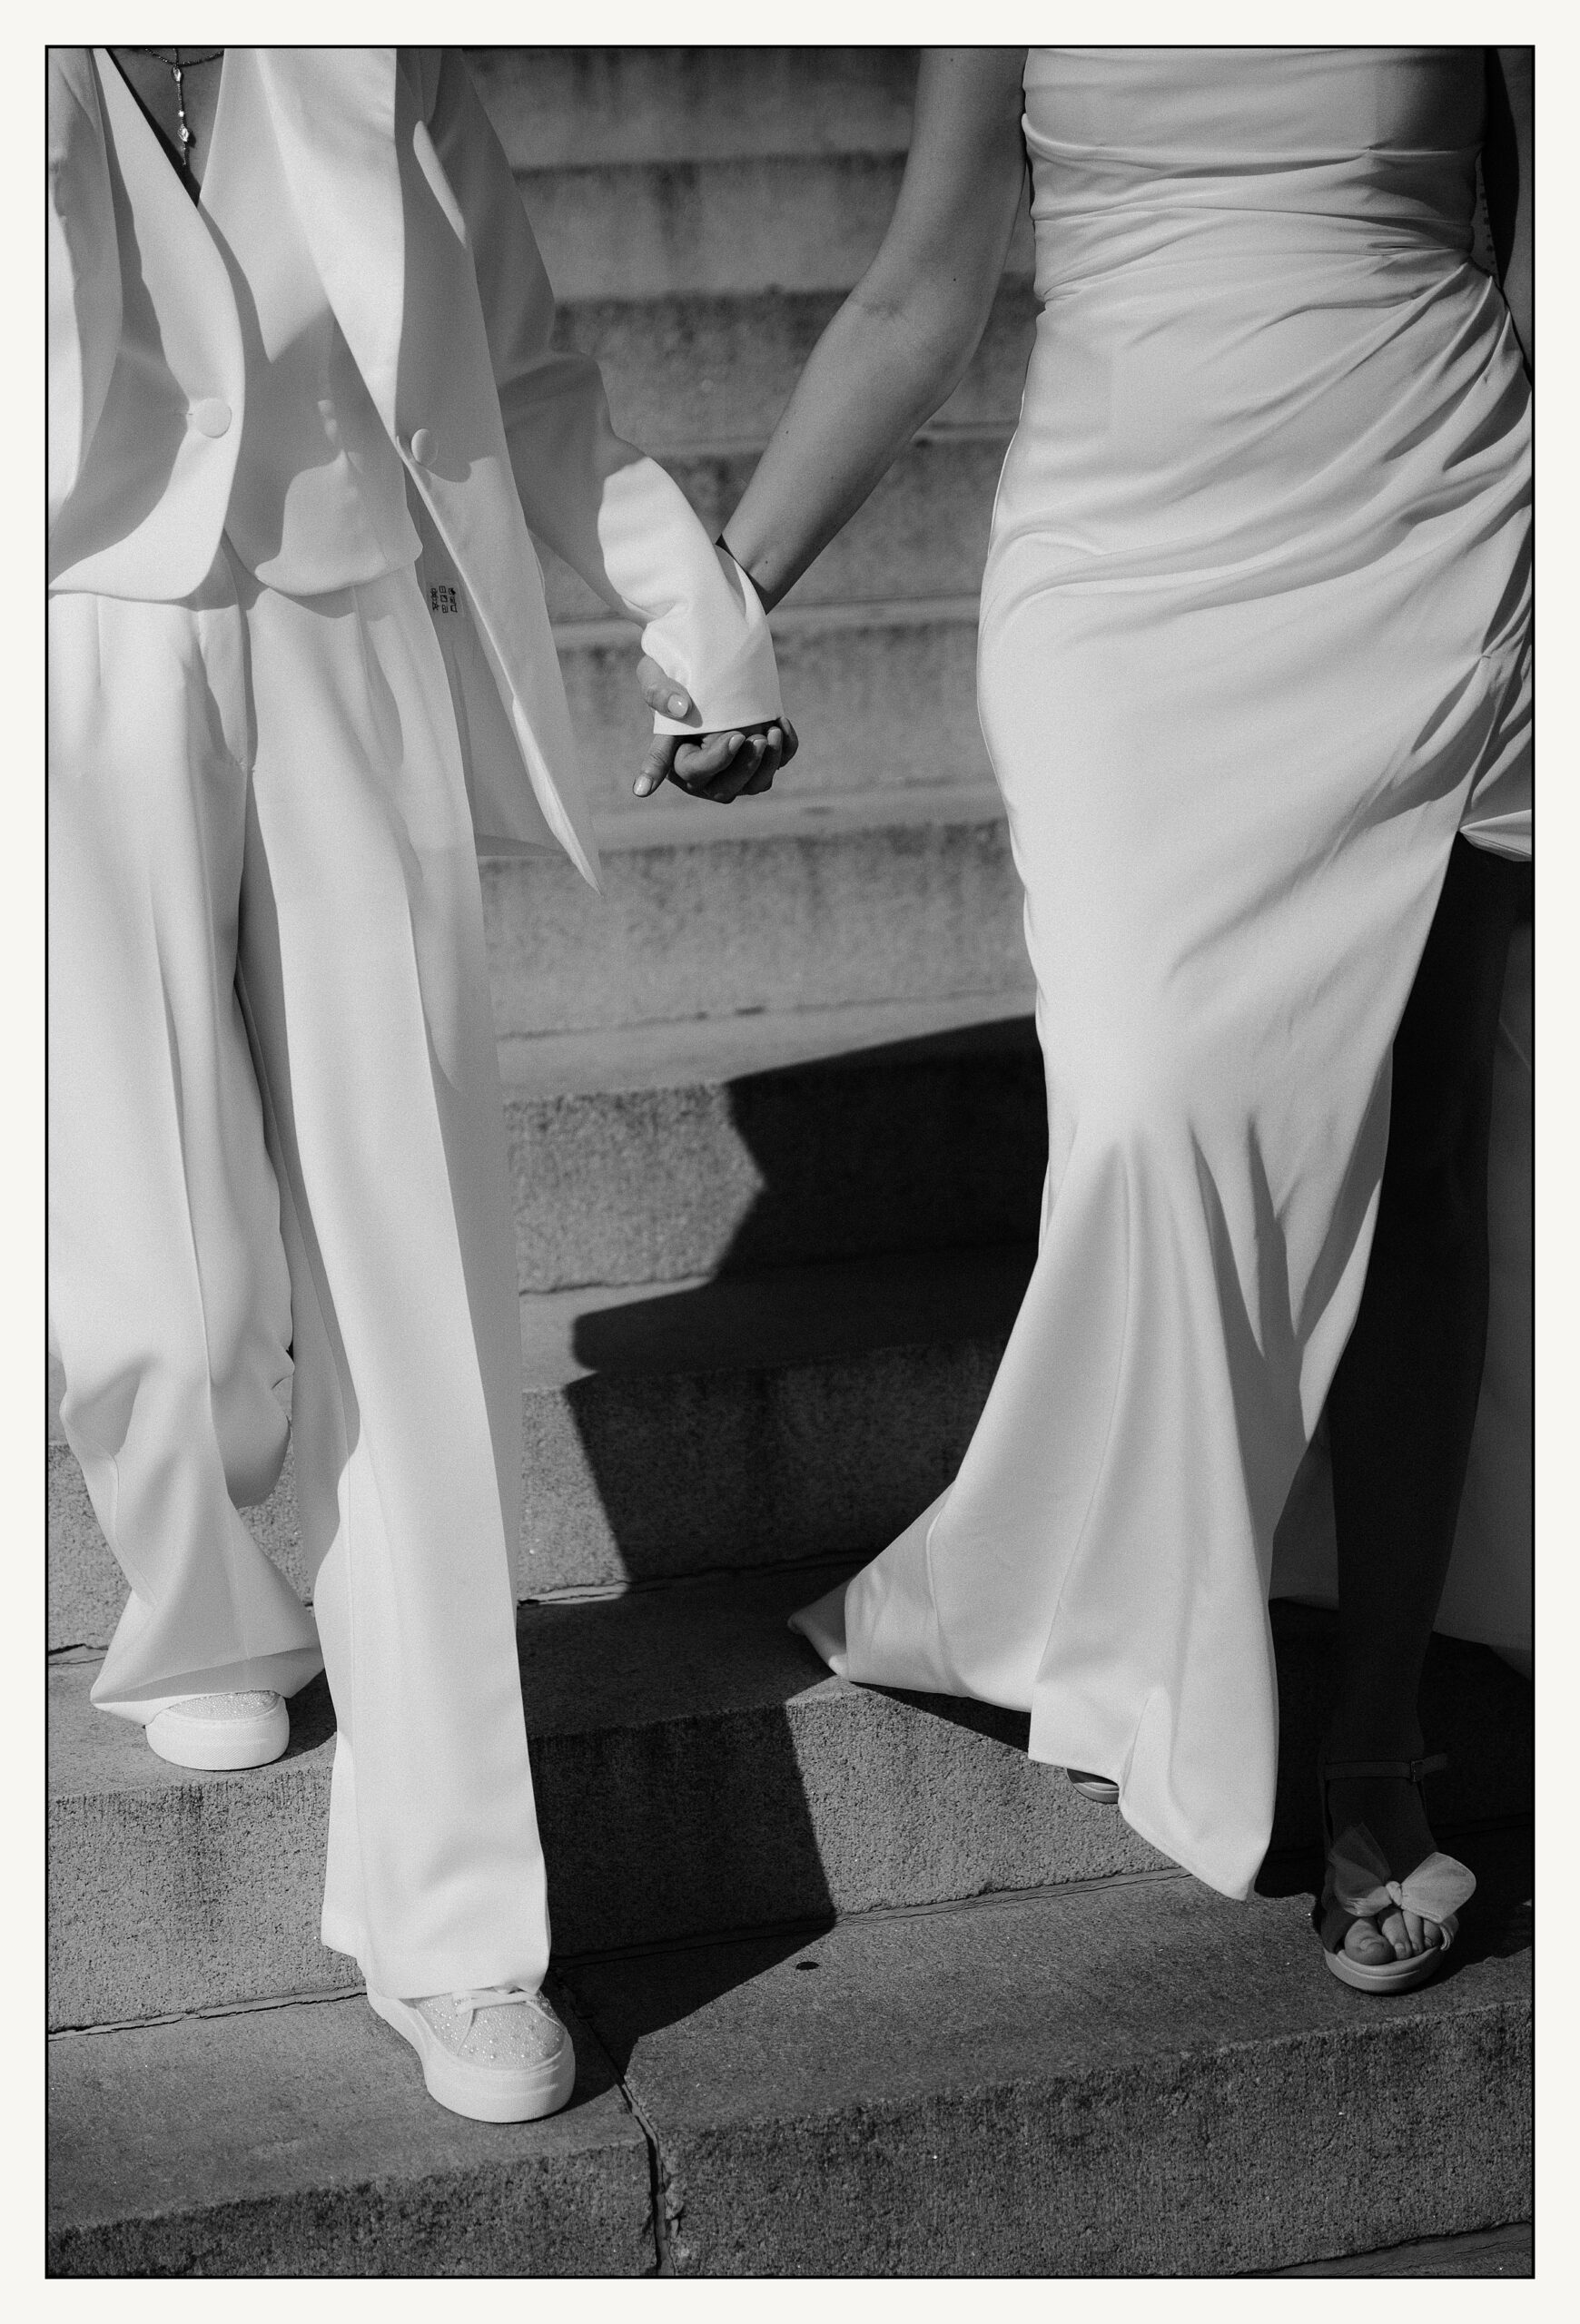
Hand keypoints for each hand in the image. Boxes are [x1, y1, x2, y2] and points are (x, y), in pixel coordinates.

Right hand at [633, 656, 798, 803]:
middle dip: (745, 766)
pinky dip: (785, 750)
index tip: (734, 737)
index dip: (716, 762)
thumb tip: (681, 708)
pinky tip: (781, 723)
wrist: (704, 662)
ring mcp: (733, 768)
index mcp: (676, 760)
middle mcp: (705, 773)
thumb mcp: (654, 672)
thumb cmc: (671, 671)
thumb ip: (658, 689)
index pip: (694, 773)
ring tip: (773, 732)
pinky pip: (778, 765)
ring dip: (769, 764)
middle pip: (726, 789)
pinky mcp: (758, 757)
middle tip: (756, 738)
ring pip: (756, 785)